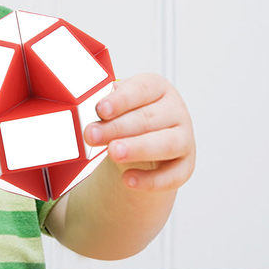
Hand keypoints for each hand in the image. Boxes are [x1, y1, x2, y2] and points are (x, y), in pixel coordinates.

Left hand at [84, 73, 194, 191]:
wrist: (144, 144)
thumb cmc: (128, 118)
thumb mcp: (117, 106)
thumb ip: (105, 105)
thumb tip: (82, 108)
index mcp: (157, 88)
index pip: (141, 90)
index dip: (120, 100)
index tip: (100, 109)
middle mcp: (175, 111)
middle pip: (148, 118)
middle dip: (118, 128)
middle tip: (92, 135)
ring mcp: (184, 138)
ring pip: (166, 144)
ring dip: (138, 148)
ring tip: (113, 152)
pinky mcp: (185, 165)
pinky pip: (172, 175)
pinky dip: (150, 180)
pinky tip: (128, 180)